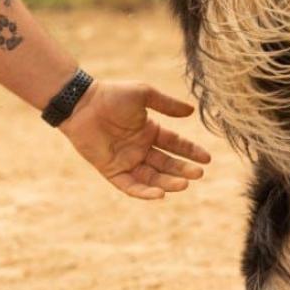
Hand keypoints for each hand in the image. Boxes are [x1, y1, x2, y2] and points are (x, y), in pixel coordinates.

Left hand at [60, 80, 210, 200]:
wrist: (82, 104)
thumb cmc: (112, 95)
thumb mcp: (144, 95)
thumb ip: (167, 105)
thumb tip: (191, 112)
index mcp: (149, 130)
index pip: (175, 144)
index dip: (191, 151)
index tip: (207, 159)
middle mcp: (140, 148)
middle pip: (167, 164)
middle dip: (183, 170)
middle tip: (199, 174)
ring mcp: (127, 160)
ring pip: (152, 177)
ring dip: (168, 182)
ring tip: (184, 184)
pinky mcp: (112, 170)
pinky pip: (130, 185)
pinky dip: (144, 192)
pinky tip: (159, 194)